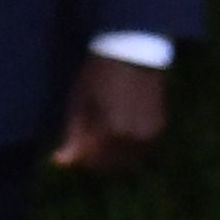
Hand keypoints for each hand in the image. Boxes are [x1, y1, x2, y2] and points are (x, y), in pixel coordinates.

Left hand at [52, 53, 166, 172]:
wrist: (132, 55)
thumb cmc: (97, 76)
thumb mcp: (79, 104)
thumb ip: (72, 136)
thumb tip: (60, 164)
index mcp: (112, 131)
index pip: (91, 161)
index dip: (77, 158)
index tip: (69, 149)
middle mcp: (135, 137)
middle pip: (109, 165)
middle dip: (93, 159)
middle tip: (84, 143)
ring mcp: (150, 135)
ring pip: (126, 161)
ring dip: (111, 157)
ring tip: (99, 136)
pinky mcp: (159, 130)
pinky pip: (140, 151)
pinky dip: (126, 149)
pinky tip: (115, 134)